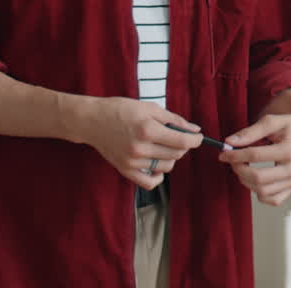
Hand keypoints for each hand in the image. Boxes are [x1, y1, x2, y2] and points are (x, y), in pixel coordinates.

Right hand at [74, 97, 203, 189]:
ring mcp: (131, 162)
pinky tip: (156, 163)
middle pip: (176, 155)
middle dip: (183, 146)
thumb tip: (195, 130)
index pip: (182, 142)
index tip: (198, 137)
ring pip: (166, 167)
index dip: (195, 140)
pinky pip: (149, 183)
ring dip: (171, 157)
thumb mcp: (150, 108)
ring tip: (162, 146)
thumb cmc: (122, 110)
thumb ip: (174, 120)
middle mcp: (140, 148)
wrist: (92, 121)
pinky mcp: (124, 170)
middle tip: (176, 137)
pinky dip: (158, 176)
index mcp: (148, 130)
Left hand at [219, 110, 290, 205]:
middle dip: (239, 170)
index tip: (224, 153)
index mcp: (290, 150)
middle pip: (257, 177)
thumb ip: (251, 132)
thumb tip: (229, 142)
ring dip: (247, 181)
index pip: (255, 155)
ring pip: (262, 191)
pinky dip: (260, 194)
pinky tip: (256, 180)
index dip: (235, 155)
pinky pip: (272, 200)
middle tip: (233, 161)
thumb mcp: (273, 122)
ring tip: (244, 168)